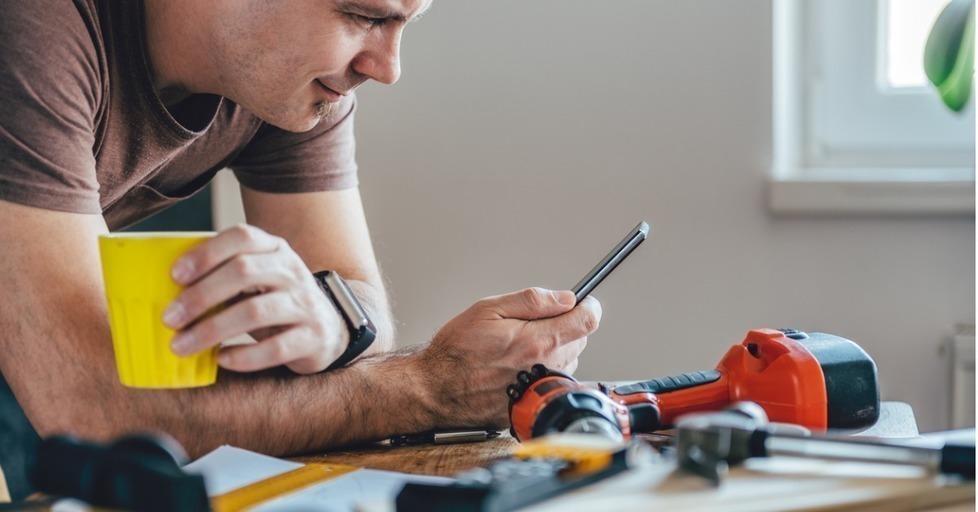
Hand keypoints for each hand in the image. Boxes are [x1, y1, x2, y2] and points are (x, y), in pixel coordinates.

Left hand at [162, 224, 347, 373]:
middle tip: (169, 319)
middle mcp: (293, 270)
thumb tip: (163, 290)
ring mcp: (306, 303)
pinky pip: (276, 347)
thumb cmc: (275, 302)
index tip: (175, 276)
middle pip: (244, 272)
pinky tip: (222, 360)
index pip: (242, 237)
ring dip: (212, 329)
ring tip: (182, 345)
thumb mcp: (257, 279)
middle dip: (201, 295)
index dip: (206, 253)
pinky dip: (244, 356)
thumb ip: (223, 275)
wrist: (328, 328)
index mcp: (274, 249)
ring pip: (256, 311)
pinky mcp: (314, 336)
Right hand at [418, 287, 601, 427]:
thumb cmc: (457, 350)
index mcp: (538, 341)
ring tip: (520, 346)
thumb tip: (565, 298)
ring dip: (555, 349)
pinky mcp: (533, 401)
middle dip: (566, 326)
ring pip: (567, 361)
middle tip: (535, 322)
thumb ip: (533, 301)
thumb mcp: (490, 309)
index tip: (584, 302)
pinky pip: (551, 380)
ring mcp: (540, 387)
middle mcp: (546, 368)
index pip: (587, 322)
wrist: (437, 389)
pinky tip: (517, 366)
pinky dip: (543, 370)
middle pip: (579, 340)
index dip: (589, 307)